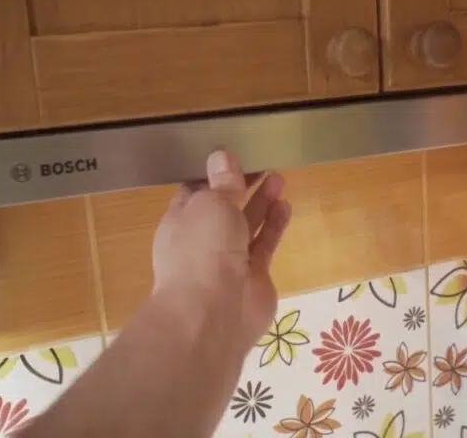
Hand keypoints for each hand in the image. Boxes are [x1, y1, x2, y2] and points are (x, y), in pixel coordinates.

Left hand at [151, 149, 291, 349]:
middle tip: (263, 162)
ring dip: (261, 203)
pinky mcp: (253, 277)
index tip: (235, 154)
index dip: (215, 173)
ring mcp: (228, 260)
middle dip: (242, 185)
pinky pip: (264, 245)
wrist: (213, 313)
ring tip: (279, 178)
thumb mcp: (211, 204)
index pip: (196, 191)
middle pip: (224, 207)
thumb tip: (221, 156)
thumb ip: (222, 182)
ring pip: (246, 225)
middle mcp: (202, 240)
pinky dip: (274, 226)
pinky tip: (285, 206)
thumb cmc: (202, 250)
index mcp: (181, 221)